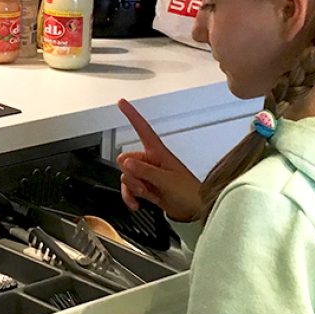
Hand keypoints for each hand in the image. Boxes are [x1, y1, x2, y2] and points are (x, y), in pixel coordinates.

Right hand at [116, 99, 202, 222]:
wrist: (193, 210)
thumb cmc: (188, 192)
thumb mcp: (167, 180)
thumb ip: (145, 171)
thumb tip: (127, 163)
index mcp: (158, 152)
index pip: (142, 128)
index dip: (132, 115)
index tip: (121, 102)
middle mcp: (150, 161)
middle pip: (126, 160)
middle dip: (131, 175)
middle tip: (145, 183)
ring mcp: (146, 174)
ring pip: (125, 176)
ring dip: (133, 188)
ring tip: (147, 193)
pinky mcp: (144, 186)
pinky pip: (128, 188)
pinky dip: (130, 196)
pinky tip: (137, 203)